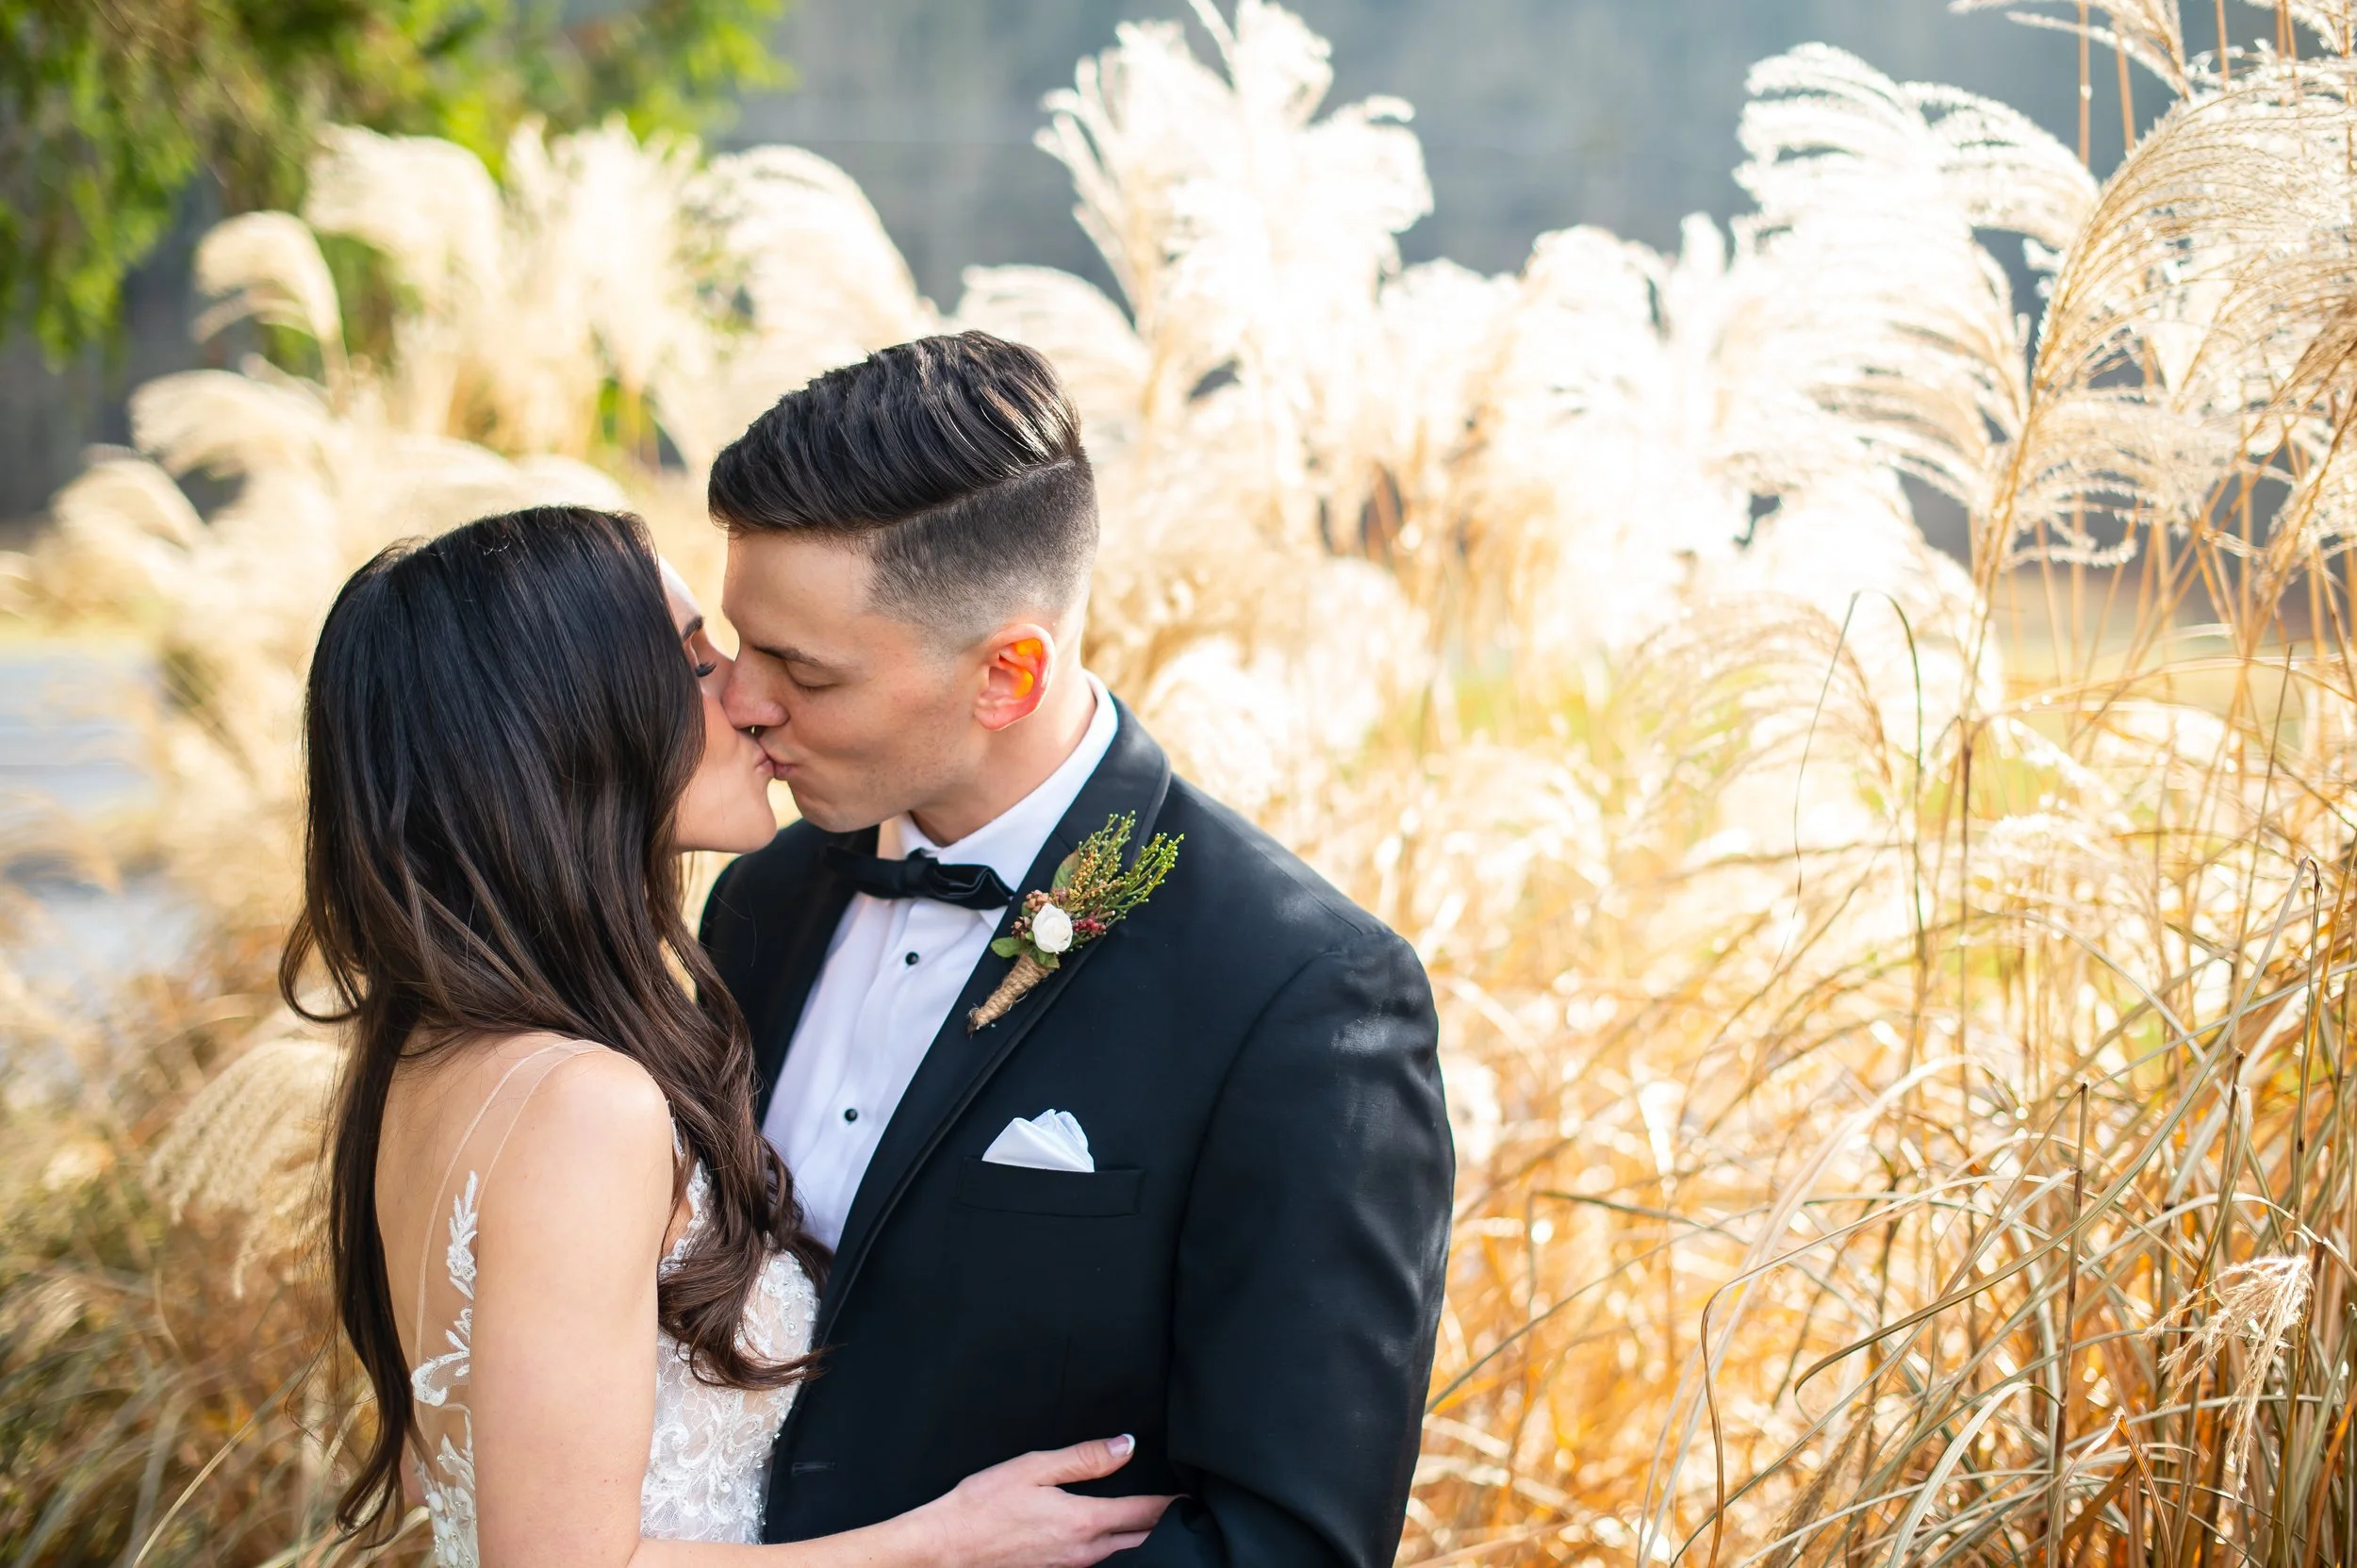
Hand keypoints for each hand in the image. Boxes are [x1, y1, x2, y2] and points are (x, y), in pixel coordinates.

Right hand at [908, 1435, 1173, 1567]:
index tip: (1193, 1498)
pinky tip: (1113, 1540)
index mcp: (1083, 1521)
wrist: (945, 1549)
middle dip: (1165, 1527)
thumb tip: (1126, 1445)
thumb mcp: (1033, 1467)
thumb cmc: (981, 1506)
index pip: (1143, 1514)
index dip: (1172, 1506)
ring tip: (1157, 1523)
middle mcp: (1083, 1552)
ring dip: (1142, 1540)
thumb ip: (1085, 1457)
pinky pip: (1097, 1564)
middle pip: (1140, 1542)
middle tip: (1186, 1513)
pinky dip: (1115, 1551)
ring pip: (1121, 1555)